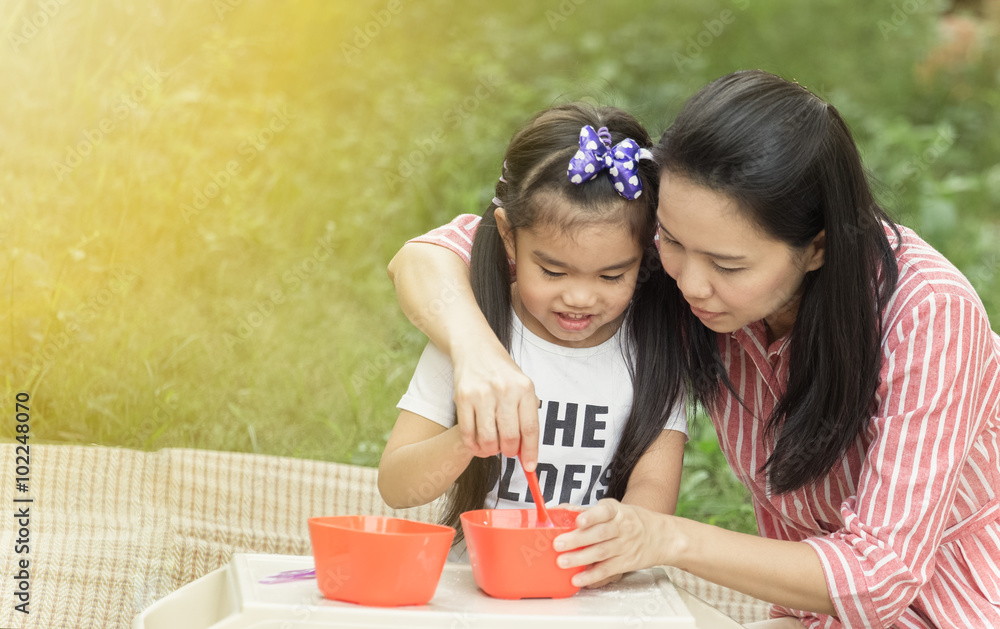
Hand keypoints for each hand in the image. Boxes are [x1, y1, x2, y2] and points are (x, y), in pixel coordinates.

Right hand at [451, 339, 540, 469]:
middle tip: (507, 450)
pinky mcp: (462, 398)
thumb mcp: (522, 386)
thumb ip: (525, 415)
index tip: (529, 467)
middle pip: (509, 437)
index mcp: (525, 388)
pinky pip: (468, 434)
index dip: (530, 452)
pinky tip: (477, 444)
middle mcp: (504, 390)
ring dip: (490, 451)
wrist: (475, 349)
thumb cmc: (502, 373)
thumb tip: (525, 452)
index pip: (530, 428)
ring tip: (491, 446)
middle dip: (509, 451)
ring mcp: (482, 394)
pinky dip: (473, 445)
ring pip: (488, 439)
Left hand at [553, 499, 670, 587]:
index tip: (579, 520)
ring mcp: (625, 546)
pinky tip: (577, 579)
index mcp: (617, 511)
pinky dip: (592, 576)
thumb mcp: (613, 510)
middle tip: (558, 544)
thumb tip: (558, 510)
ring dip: (580, 558)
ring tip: (562, 562)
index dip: (591, 516)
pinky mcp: (626, 563)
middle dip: (577, 540)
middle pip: (599, 534)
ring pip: (601, 552)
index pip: (604, 512)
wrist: (661, 536)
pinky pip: (607, 570)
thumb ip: (587, 511)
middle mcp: (622, 527)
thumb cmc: (630, 520)